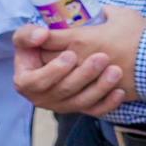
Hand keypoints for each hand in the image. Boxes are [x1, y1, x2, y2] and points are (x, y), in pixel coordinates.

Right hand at [14, 9, 144, 115]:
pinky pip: (95, 111)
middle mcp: (41, 98)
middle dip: (84, 75)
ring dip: (100, 87)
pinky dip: (109, 103)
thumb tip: (42, 36)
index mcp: (25, 82)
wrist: (57, 55)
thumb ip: (28, 34)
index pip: (37, 82)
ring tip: (115, 71)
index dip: (54, 71)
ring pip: (82, 101)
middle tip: (102, 57)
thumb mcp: (26, 37)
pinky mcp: (79, 108)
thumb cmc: (39, 45)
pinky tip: (120, 91)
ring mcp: (62, 105)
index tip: (71, 54)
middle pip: (64, 90)